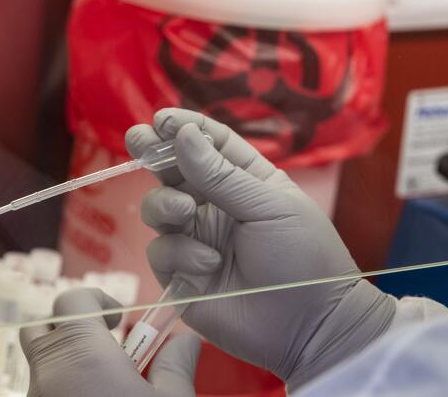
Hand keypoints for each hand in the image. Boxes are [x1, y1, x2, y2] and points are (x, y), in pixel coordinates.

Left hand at [20, 287, 199, 396]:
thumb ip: (176, 366)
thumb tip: (186, 342)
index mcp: (82, 353)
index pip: (72, 299)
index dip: (98, 301)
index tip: (120, 320)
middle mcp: (48, 372)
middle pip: (43, 328)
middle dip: (71, 328)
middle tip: (104, 347)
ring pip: (40, 364)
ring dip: (67, 362)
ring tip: (103, 383)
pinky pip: (42, 390)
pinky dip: (62, 388)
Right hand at [126, 109, 394, 390]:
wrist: (309, 326)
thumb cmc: (303, 257)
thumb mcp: (268, 206)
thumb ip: (221, 174)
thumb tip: (182, 134)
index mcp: (244, 179)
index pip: (209, 142)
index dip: (184, 128)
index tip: (163, 121)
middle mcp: (215, 205)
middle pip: (174, 170)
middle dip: (153, 153)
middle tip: (138, 141)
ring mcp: (196, 239)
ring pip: (158, 207)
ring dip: (166, 204)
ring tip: (187, 213)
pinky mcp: (181, 274)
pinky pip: (161, 250)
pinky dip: (180, 254)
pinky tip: (209, 265)